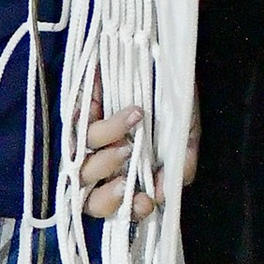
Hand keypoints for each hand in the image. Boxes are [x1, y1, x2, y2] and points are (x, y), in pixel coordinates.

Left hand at [77, 88, 197, 220]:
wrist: (166, 51)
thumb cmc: (175, 96)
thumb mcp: (185, 134)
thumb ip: (181, 164)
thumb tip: (164, 193)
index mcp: (128, 172)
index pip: (117, 206)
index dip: (126, 211)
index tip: (145, 203)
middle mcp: (104, 160)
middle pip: (89, 198)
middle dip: (108, 197)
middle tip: (127, 182)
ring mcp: (88, 138)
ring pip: (82, 169)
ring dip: (107, 162)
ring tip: (133, 143)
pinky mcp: (78, 112)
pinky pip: (82, 132)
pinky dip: (109, 129)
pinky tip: (135, 116)